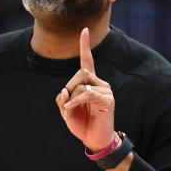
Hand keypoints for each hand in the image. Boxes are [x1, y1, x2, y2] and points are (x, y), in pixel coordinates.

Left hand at [54, 27, 115, 150]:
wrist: (94, 140)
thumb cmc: (82, 125)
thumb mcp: (66, 112)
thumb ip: (62, 100)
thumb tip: (63, 91)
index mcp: (90, 83)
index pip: (88, 61)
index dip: (85, 45)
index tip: (85, 30)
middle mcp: (100, 83)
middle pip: (81, 72)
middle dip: (69, 87)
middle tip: (67, 103)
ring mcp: (106, 91)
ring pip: (82, 83)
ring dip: (72, 96)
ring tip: (72, 110)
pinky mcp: (108, 100)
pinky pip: (88, 94)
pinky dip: (76, 101)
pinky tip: (71, 108)